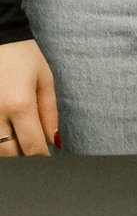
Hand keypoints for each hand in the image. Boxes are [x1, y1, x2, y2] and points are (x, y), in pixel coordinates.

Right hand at [0, 38, 59, 155]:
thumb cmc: (22, 55)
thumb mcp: (44, 80)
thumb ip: (49, 113)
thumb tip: (52, 140)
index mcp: (19, 104)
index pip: (31, 145)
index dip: (41, 158)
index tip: (46, 160)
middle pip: (8, 153)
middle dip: (22, 158)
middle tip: (32, 153)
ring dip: (7, 151)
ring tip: (19, 142)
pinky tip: (5, 133)